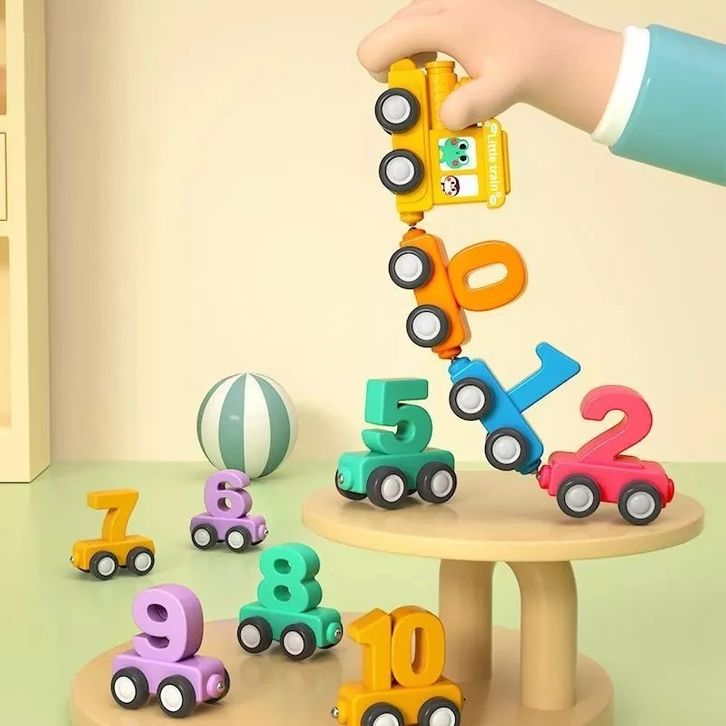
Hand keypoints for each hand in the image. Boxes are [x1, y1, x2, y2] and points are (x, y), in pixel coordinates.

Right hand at [358, 0, 621, 132]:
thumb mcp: (501, 91)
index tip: (398, 90)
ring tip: (433, 79)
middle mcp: (446, 4)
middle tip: (419, 90)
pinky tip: (444, 65)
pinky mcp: (457, 5)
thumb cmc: (528, 65)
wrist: (556, 50)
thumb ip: (471, 105)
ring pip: (407, 25)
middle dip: (396, 64)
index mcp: (449, 23)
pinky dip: (423, 46)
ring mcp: (452, 1)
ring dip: (409, 56)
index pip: (384, 41)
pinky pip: (424, 23)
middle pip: (392, 31)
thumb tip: (447, 118)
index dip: (379, 69)